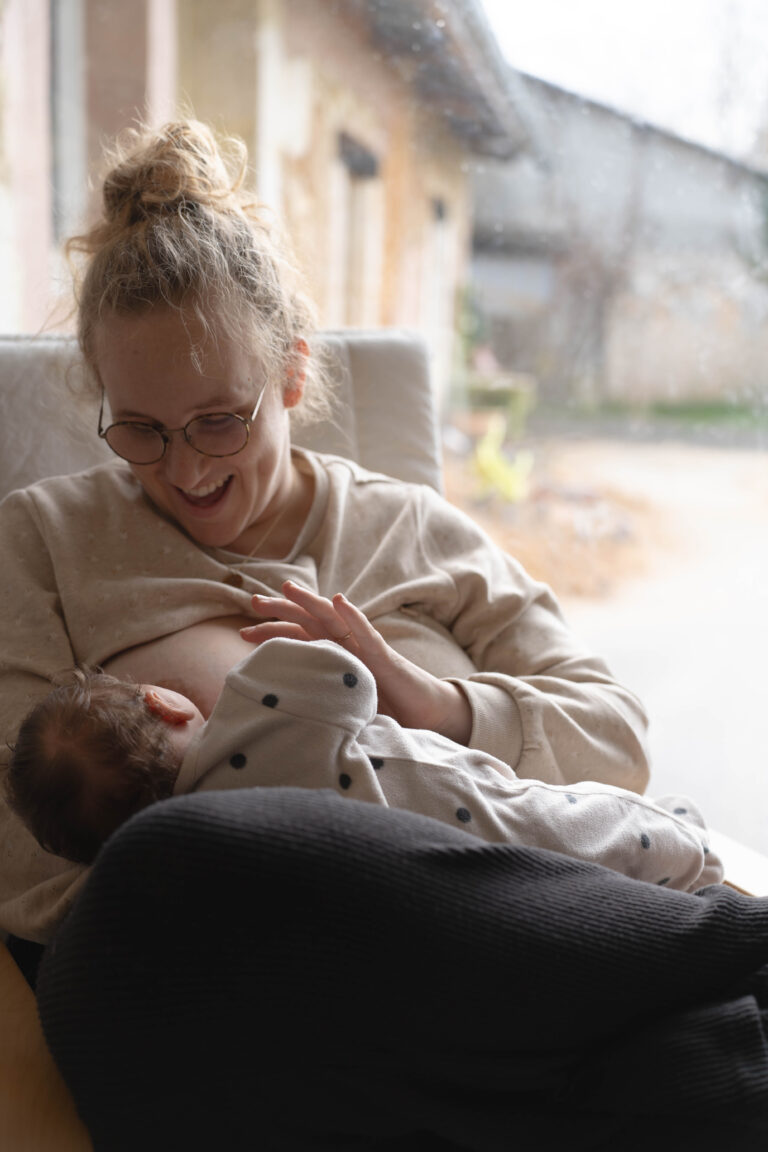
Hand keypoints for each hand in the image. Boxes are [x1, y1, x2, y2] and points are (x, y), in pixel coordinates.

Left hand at [240, 581, 472, 743]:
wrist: (425, 718)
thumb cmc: (385, 715)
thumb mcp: (340, 711)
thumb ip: (316, 705)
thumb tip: (278, 719)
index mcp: (332, 659)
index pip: (297, 639)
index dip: (271, 633)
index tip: (241, 634)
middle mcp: (346, 649)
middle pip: (309, 622)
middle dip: (281, 610)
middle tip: (253, 601)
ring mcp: (365, 650)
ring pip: (334, 619)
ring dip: (311, 601)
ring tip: (289, 587)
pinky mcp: (385, 658)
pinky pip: (367, 634)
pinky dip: (353, 616)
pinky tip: (339, 602)